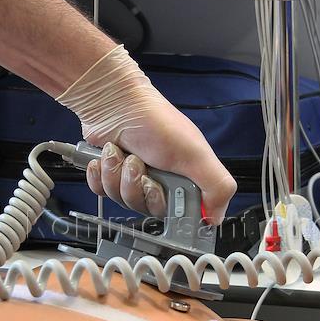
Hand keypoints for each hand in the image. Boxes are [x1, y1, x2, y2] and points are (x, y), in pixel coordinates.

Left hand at [57, 45, 236, 221]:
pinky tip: (108, 156)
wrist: (115, 102)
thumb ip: (218, 186)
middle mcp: (160, 181)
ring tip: (124, 153)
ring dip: (118, 175)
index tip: (158, 187)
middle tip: (140, 163)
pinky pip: (101, 191)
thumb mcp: (196, 154)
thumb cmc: (156, 122)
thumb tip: (216, 218)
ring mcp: (134, 179)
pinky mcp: (111, 174)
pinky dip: (101, 173)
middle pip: (145, 209)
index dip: (163, 204)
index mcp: (184, 180)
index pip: (175, 214)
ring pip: (121, 200)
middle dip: (137, 186)